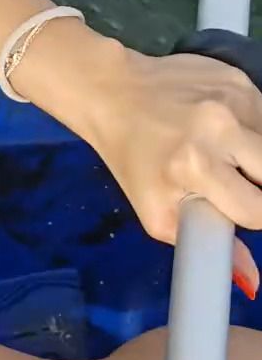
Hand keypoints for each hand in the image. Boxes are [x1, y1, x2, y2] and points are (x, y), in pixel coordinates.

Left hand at [87, 47, 261, 296]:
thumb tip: (252, 281)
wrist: (112, 91)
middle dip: (259, 185)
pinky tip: (227, 130)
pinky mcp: (239, 77)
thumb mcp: (157, 212)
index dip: (251, 216)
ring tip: (230, 157)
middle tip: (236, 183)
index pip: (256, 211)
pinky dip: (253, 130)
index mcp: (194, 166)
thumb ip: (205, 245)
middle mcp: (219, 127)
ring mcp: (233, 96)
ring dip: (257, 156)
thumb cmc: (134, 158)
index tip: (240, 209)